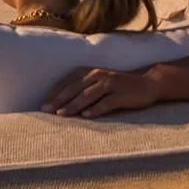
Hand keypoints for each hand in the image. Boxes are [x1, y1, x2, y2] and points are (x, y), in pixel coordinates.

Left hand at [42, 67, 159, 117]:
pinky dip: (96, 109)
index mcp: (88, 72)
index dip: (53, 94)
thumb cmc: (116, 86)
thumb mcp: (97, 83)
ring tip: (61, 114)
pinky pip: (106, 102)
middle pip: (74, 88)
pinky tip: (86, 116)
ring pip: (87, 95)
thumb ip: (81, 90)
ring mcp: (110, 84)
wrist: (147, 83)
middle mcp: (97, 75)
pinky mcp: (121, 94)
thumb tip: (59, 105)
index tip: (42, 105)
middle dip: (58, 100)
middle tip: (45, 110)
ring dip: (73, 105)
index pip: (66, 82)